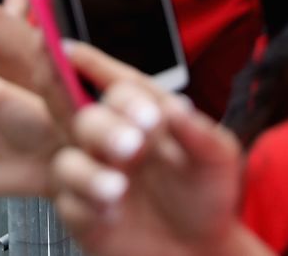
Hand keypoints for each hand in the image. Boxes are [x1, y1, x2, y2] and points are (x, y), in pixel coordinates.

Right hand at [51, 44, 256, 255]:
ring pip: (69, 161)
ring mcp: (93, 175)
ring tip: (122, 186)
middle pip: (82, 116)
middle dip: (102, 124)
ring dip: (92, 170)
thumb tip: (176, 109)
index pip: (116, 87)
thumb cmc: (206, 196)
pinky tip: (113, 212)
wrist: (202, 250)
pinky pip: (71, 203)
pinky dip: (90, 204)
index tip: (70, 51)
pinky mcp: (83, 213)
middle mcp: (110, 141)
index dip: (92, 66)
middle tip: (134, 142)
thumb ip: (200, 133)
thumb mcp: (218, 159)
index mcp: (139, 118)